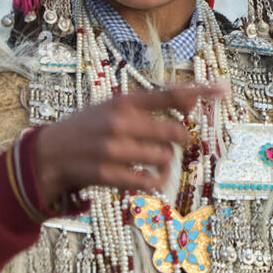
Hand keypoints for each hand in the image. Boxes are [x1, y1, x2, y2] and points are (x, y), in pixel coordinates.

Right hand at [33, 82, 224, 209]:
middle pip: (175, 133)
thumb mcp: (114, 106)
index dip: (200, 91)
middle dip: (180, 140)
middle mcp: (121, 121)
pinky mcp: (106, 173)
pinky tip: (150, 180)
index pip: (170, 94)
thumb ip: (149, 105)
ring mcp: (113, 148)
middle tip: (173, 143)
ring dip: (166, 164)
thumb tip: (191, 102)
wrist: (47, 154)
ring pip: (164, 158)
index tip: (224, 90)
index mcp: (125, 101)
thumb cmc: (89, 128)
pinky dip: (154, 183)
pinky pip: (146, 182)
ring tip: (157, 164)